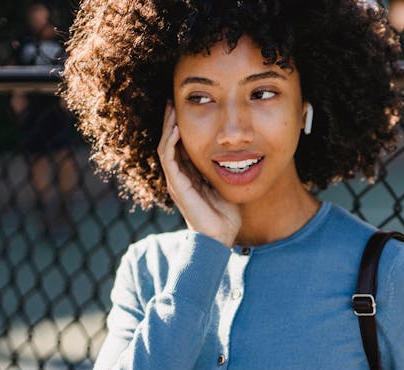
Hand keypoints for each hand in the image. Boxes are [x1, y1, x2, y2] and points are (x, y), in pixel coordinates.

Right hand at [157, 102, 240, 246]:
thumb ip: (225, 168)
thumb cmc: (225, 214)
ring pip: (166, 146)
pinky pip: (169, 158)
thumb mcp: (226, 183)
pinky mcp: (176, 185)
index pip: (181, 144)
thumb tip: (237, 151)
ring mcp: (176, 180)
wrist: (220, 237)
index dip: (181, 126)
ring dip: (168, 126)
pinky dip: (171, 142)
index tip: (186, 106)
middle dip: (171, 120)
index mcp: (190, 175)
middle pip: (170, 141)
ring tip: (171, 107)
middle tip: (172, 99)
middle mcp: (179, 176)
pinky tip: (177, 128)